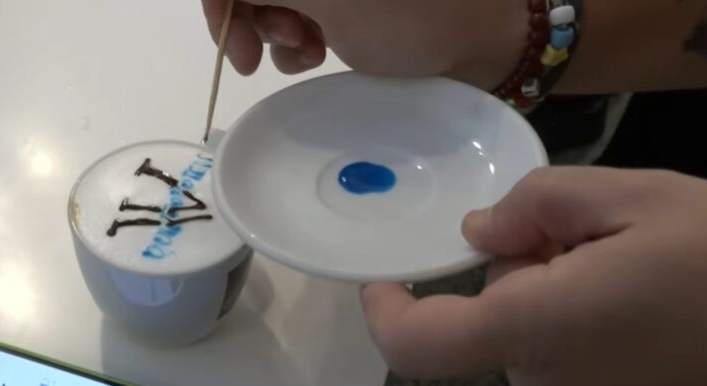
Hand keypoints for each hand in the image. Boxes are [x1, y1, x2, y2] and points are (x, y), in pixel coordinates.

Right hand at [200, 0, 527, 89]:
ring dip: (275, 32)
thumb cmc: (409, 14)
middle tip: (264, 56)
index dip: (221, 1)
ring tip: (308, 53)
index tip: (231, 44)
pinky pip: (299, 17)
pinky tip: (317, 58)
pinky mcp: (347, 3)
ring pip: (271, 1)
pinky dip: (297, 42)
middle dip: (250, 15)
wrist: (485, 42)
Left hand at [362, 167, 706, 385]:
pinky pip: (571, 372)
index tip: (385, 279)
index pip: (419, 345)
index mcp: (536, 331)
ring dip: (561, 304)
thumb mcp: (643, 199)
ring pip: (534, 344)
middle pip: (492, 324)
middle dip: (524, 276)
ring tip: (647, 276)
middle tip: (603, 241)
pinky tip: (658, 314)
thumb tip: (480, 232)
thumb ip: (541, 205)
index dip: (386, 313)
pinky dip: (589, 337)